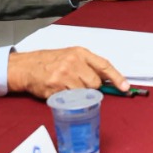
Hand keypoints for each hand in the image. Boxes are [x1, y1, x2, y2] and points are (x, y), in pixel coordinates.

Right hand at [7, 48, 126, 98]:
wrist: (27, 66)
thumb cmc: (51, 61)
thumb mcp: (71, 55)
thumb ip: (89, 65)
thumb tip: (109, 81)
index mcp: (80, 53)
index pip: (104, 65)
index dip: (117, 77)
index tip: (125, 88)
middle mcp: (73, 62)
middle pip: (95, 83)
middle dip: (92, 88)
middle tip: (80, 84)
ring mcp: (63, 76)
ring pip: (84, 93)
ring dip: (79, 95)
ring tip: (68, 87)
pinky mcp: (55, 88)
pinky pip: (70, 100)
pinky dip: (68, 99)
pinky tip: (60, 91)